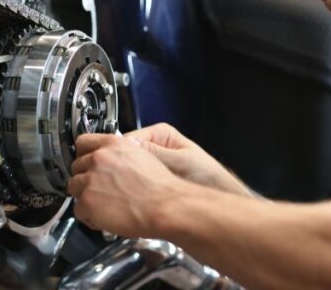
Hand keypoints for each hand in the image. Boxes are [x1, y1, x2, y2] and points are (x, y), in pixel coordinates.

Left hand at [67, 134, 189, 237]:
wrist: (165, 206)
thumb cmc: (160, 187)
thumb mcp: (142, 156)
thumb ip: (121, 155)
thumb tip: (113, 161)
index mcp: (112, 144)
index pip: (83, 142)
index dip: (83, 154)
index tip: (85, 161)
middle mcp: (98, 159)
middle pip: (76, 167)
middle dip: (85, 178)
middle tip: (99, 189)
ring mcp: (90, 180)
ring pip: (74, 188)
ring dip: (85, 196)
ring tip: (103, 205)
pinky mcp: (87, 202)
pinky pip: (78, 210)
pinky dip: (89, 216)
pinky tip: (104, 218)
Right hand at [125, 123, 253, 196]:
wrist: (219, 198)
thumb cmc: (208, 178)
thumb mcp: (180, 161)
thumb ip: (155, 154)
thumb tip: (128, 147)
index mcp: (161, 134)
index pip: (127, 139)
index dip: (116, 154)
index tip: (111, 166)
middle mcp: (155, 146)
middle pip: (125, 155)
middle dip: (120, 168)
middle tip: (118, 182)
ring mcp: (153, 164)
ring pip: (128, 171)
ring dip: (125, 181)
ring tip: (129, 190)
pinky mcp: (153, 181)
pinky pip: (135, 183)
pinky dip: (132, 190)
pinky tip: (135, 197)